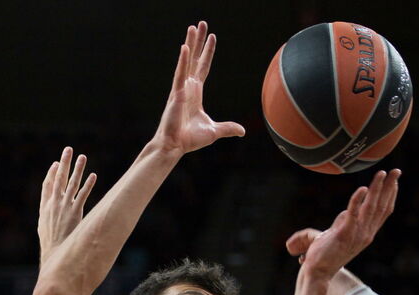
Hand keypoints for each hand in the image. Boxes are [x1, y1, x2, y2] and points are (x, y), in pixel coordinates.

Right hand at [38, 146, 96, 264]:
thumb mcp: (43, 226)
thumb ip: (46, 215)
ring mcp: (65, 207)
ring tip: (82, 156)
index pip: (48, 185)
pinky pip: (83, 195)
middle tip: (68, 149)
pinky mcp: (75, 212)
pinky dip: (88, 184)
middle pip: (59, 178)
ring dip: (77, 169)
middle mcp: (54, 203)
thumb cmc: (50, 243)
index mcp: (45, 206)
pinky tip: (93, 175)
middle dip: (64, 163)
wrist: (54, 252)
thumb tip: (49, 213)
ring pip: (72, 183)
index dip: (52, 173)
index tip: (56, 164)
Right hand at [152, 22, 244, 156]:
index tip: (212, 37)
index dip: (208, 52)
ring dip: (190, 43)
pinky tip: (185, 47)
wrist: (175, 146)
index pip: (203, 67)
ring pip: (187, 61)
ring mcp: (181, 89)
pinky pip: (180, 74)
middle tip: (201, 23)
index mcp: (195, 93)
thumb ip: (228, 128)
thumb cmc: (189, 139)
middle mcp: (187, 87)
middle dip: (199, 41)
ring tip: (193, 27)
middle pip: (195, 59)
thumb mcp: (214, 131)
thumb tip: (242, 131)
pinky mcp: (175, 94)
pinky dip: (183, 61)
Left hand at [286, 169, 400, 281]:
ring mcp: (356, 235)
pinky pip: (353, 215)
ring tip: (382, 173)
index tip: (394, 181)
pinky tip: (362, 188)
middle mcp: (365, 234)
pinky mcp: (343, 235)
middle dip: (390, 187)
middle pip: (382, 207)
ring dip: (378, 189)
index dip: (390, 195)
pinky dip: (358, 201)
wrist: (317, 273)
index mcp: (366, 233)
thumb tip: (345, 212)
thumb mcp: (337, 235)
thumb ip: (342, 223)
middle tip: (396, 171)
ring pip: (371, 208)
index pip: (384, 212)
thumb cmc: (324, 255)